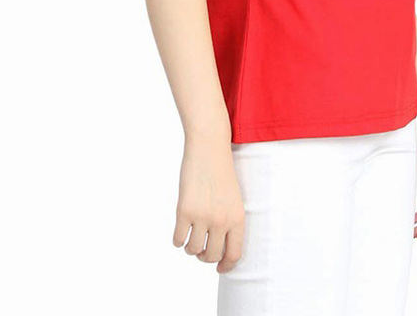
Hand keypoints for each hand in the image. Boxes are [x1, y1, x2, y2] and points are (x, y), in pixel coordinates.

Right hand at [172, 132, 245, 272]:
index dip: (226, 266)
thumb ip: (228, 222)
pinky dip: (178, 239)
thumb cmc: (221, 172)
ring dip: (191, 247)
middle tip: (201, 248)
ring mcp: (202, 216)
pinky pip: (178, 239)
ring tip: (191, 235)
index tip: (219, 268)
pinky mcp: (184, 210)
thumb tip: (217, 251)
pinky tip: (181, 229)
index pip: (234, 255)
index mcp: (238, 218)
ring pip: (193, 250)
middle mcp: (221, 220)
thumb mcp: (233, 198)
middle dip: (205, 256)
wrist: (209, 147)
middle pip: (212, 256)